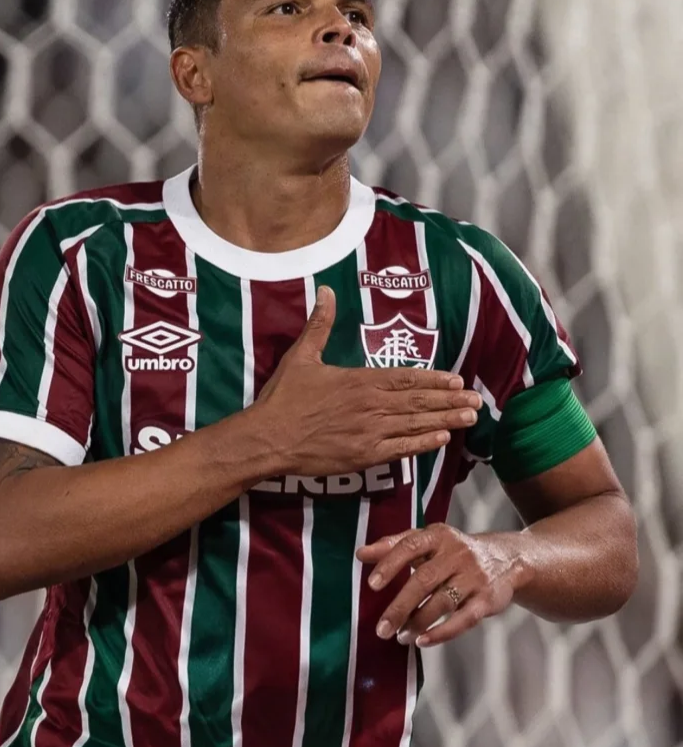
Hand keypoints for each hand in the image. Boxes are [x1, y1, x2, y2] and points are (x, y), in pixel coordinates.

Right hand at [252, 286, 481, 476]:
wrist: (269, 438)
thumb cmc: (284, 397)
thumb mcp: (301, 356)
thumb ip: (320, 324)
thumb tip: (325, 290)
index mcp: (359, 380)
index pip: (406, 378)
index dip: (434, 380)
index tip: (457, 379)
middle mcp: (371, 405)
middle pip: (418, 402)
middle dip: (450, 400)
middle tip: (477, 401)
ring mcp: (370, 432)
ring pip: (415, 424)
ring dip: (445, 420)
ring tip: (469, 418)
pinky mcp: (364, 456)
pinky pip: (400, 450)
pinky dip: (423, 444)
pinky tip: (442, 440)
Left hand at [356, 524, 522, 646]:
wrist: (505, 558)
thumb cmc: (452, 551)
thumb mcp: (427, 541)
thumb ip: (393, 546)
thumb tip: (360, 554)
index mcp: (438, 535)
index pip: (410, 546)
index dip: (390, 564)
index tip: (371, 584)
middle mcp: (457, 553)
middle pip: (424, 580)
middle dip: (400, 606)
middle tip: (381, 629)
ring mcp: (474, 576)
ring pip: (442, 602)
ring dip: (417, 622)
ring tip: (399, 636)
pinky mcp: (487, 599)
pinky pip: (464, 619)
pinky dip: (442, 633)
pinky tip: (422, 641)